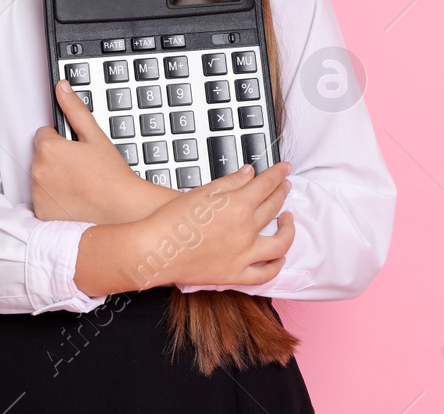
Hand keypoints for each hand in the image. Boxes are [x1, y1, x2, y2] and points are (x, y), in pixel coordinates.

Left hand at [31, 78, 179, 223]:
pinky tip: (72, 198)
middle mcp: (38, 170)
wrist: (120, 209)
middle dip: (56, 159)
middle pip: (40, 156)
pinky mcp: (41, 212)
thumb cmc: (111, 175)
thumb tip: (62, 88)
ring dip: (52, 178)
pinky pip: (41, 199)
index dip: (61, 141)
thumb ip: (74, 109)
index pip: (44, 135)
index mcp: (48, 148)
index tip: (76, 150)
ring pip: (40, 177)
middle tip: (80, 167)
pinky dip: (52, 199)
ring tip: (78, 183)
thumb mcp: (95, 136)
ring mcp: (38, 193)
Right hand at [121, 160, 294, 290]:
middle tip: (285, 185)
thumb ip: (231, 182)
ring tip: (288, 219)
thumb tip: (250, 173)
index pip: (266, 184)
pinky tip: (280, 256)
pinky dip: (277, 265)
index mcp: (238, 205)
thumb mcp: (202, 192)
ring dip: (289, 229)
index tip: (285, 168)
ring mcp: (243, 255)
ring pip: (279, 243)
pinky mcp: (235, 275)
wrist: (155, 249)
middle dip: (282, 193)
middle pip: (274, 208)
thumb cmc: (172, 219)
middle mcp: (246, 230)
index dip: (278, 174)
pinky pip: (265, 273)